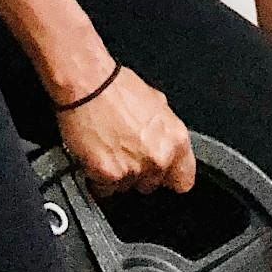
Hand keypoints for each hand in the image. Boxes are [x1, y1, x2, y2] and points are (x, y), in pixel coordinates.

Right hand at [55, 65, 195, 197]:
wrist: (86, 83)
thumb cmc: (115, 86)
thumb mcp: (155, 101)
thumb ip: (165, 130)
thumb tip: (164, 139)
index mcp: (176, 139)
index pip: (184, 181)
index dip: (170, 177)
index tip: (161, 174)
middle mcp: (158, 157)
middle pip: (153, 184)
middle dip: (140, 172)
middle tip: (126, 150)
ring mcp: (134, 169)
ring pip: (128, 187)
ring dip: (118, 174)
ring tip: (108, 147)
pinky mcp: (108, 175)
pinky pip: (104, 188)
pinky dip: (98, 177)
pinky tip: (95, 154)